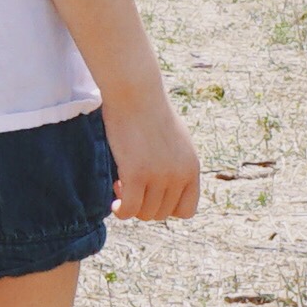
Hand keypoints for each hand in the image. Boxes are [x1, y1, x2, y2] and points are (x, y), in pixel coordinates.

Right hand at [103, 84, 200, 223]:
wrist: (136, 93)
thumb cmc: (150, 113)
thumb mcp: (175, 142)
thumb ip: (176, 167)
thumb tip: (165, 192)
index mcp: (192, 167)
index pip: (187, 211)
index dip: (167, 209)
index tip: (152, 195)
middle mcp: (180, 174)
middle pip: (162, 214)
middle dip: (144, 205)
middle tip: (130, 185)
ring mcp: (160, 175)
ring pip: (144, 214)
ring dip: (130, 205)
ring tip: (121, 183)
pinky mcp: (137, 173)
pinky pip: (129, 209)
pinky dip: (121, 211)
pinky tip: (114, 201)